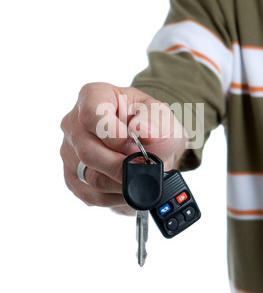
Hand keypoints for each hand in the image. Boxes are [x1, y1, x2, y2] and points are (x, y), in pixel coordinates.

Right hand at [60, 82, 186, 213]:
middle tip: (143, 168)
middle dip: (120, 165)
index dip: (112, 134)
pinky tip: (128, 188)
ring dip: (121, 183)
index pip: (90, 114)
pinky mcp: (72, 176)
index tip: (134, 146)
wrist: (152, 148)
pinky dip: (114, 196)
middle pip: (87, 150)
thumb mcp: (163, 117)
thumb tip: (141, 129)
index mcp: (94, 96)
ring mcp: (69, 150)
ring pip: (90, 176)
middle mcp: (74, 122)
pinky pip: (89, 193)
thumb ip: (155, 121)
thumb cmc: (153, 127)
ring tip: (140, 177)